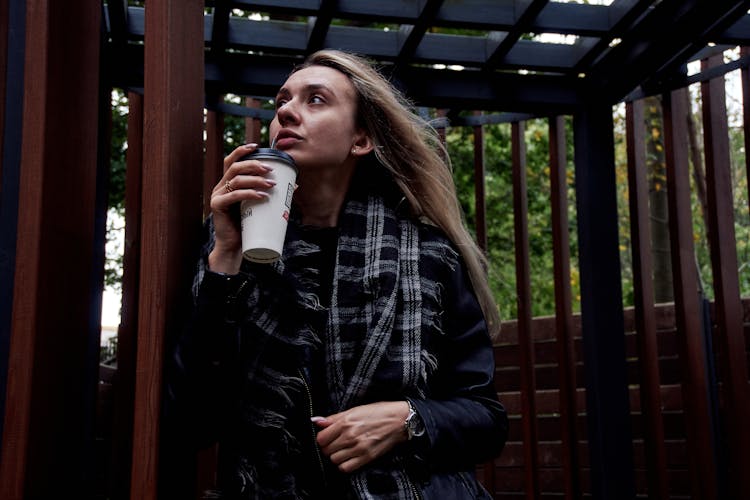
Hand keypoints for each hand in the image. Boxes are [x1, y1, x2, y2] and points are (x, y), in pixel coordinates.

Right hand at [208, 143, 275, 272]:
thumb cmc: (247, 225)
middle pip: (234, 167)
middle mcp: (220, 187)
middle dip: (253, 164)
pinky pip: (234, 196)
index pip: (231, 161)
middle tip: (270, 169)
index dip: (242, 151)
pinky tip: (262, 196)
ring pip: (236, 180)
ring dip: (255, 179)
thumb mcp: (260, 206)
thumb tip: (295, 184)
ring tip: (271, 184)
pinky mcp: (217, 206)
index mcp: (228, 183)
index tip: (257, 146)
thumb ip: (272, 193)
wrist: (234, 247)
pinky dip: (249, 194)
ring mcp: (217, 196)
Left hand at [312, 401, 409, 472]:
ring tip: (343, 450)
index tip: (328, 437)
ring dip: (336, 456)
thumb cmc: (379, 412)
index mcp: (346, 422)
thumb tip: (316, 421)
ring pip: (334, 460)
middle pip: (326, 450)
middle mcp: (350, 436)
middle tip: (336, 443)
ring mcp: (358, 448)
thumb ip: (334, 418)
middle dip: (329, 447)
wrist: (400, 420)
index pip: (321, 438)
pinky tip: (349, 457)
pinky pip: (345, 468)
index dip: (323, 438)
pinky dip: (344, 465)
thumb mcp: (355, 409)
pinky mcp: (366, 457)